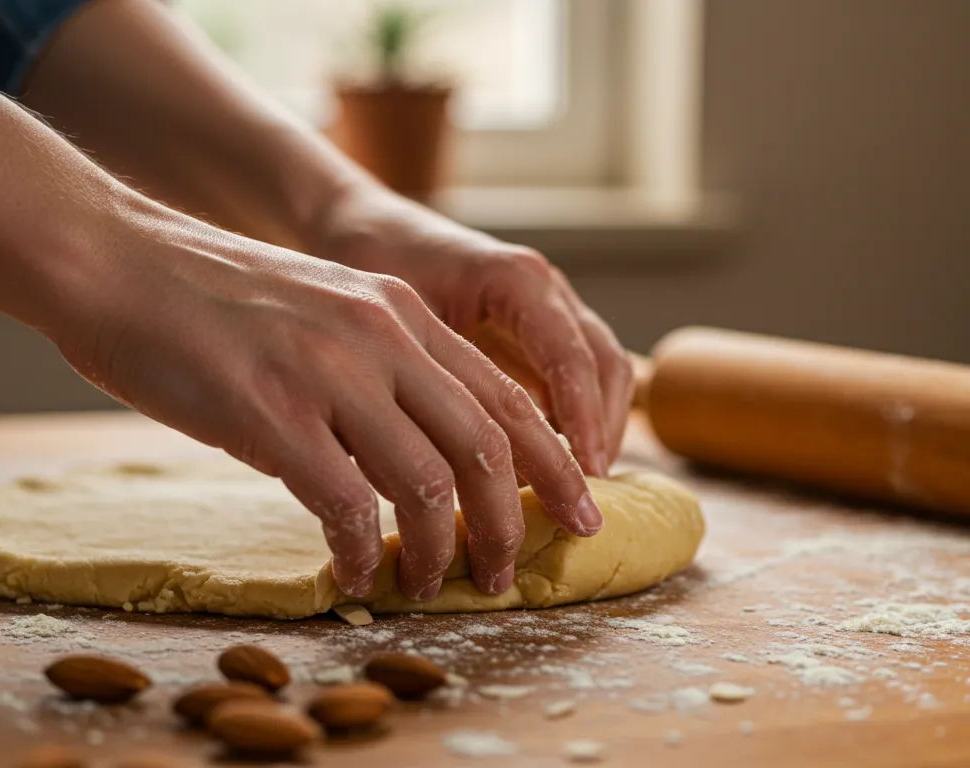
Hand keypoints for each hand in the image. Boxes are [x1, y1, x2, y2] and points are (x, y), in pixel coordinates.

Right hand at [50, 201, 603, 601]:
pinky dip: (360, 553)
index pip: (508, 399)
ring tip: (429, 585)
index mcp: (402, 312)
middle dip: (511, 522)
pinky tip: (354, 575)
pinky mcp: (270, 412)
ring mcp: (328, 372)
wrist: (117, 261)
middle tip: (508, 572)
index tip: (577, 514)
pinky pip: (343, 505)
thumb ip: (383, 369)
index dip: (555, 466)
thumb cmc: (212, 299)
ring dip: (437, 551)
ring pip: (428, 484)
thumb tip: (425, 459)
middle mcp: (381, 336)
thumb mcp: (325, 311)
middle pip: (489, 446)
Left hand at [310, 188, 635, 475]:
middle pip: (604, 364)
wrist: (364, 225)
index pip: (570, 355)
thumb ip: (426, 379)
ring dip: (597, 430)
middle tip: (584, 498)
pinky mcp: (539, 329)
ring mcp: (549, 306)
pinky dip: (576, 420)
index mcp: (515, 279)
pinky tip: (548, 468)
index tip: (585, 473)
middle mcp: (545, 289)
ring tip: (572, 491)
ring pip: (603, 371)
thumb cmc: (371, 263)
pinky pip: (577, 376)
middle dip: (602, 432)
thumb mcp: (391, 319)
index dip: (583, 418)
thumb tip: (445, 468)